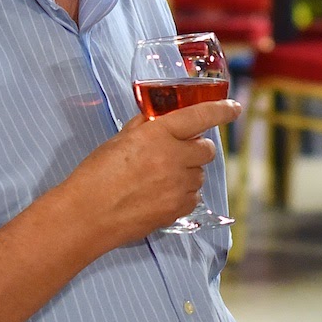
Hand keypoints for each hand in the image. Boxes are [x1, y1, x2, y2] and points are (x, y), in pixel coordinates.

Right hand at [59, 100, 238, 249]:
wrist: (88, 214)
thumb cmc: (97, 175)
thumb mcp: (119, 140)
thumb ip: (145, 127)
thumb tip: (159, 120)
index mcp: (159, 134)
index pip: (201, 116)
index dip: (221, 110)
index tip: (233, 107)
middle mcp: (174, 158)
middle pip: (207, 149)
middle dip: (197, 148)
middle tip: (176, 152)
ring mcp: (179, 186)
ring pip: (200, 175)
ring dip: (187, 173)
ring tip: (158, 179)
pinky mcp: (178, 209)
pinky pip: (192, 197)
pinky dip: (182, 195)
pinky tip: (159, 195)